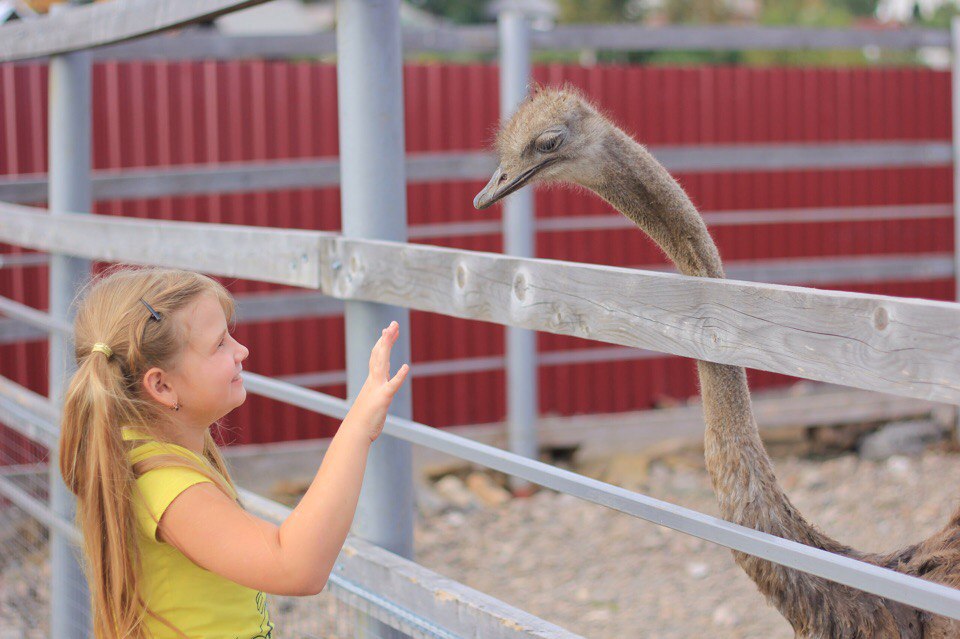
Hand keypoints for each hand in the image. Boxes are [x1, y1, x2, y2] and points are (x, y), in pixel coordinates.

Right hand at [350, 321, 409, 442]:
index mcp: (372, 381)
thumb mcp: (373, 402)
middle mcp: (374, 381)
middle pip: (379, 354)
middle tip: (392, 324)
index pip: (378, 357)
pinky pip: (392, 386)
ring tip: (391, 333)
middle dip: (386, 338)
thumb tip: (383, 386)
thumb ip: (378, 392)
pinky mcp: (383, 399)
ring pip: (382, 363)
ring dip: (387, 347)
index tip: (388, 330)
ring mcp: (377, 388)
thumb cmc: (364, 420)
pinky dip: (399, 376)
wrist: (355, 432)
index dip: (383, 343)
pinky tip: (407, 367)